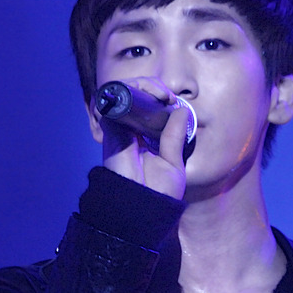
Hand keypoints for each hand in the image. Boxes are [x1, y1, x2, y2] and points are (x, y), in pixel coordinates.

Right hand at [99, 78, 188, 199]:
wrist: (142, 207)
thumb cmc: (158, 191)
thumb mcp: (173, 161)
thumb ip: (174, 136)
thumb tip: (182, 111)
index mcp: (146, 137)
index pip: (149, 106)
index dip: (159, 96)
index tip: (173, 101)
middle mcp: (131, 130)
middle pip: (136, 95)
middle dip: (151, 86)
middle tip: (166, 96)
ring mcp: (120, 129)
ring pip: (123, 93)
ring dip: (140, 85)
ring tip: (159, 94)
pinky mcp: (110, 130)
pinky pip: (110, 102)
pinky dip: (125, 91)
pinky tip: (145, 96)